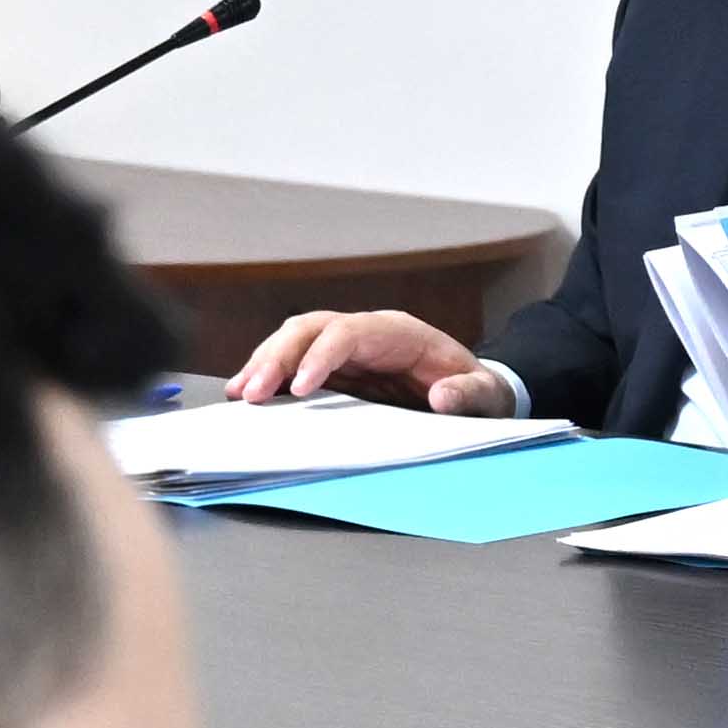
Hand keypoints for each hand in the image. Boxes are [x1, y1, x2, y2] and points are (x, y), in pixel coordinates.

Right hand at [229, 309, 509, 413]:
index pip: (348, 333)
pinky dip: (270, 376)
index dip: (321, 356)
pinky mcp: (336, 369)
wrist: (475, 392)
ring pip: (294, 342)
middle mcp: (367, 333)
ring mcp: (347, 350)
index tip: (302, 387)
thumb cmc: (479, 389)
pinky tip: (247, 394)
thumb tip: (442, 397)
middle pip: (310, 330)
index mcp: (399, 332)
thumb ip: (468, 393)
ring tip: (241, 393)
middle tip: (252, 392)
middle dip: (277, 357)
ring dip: (264, 364)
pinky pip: (295, 364)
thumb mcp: (486, 394)